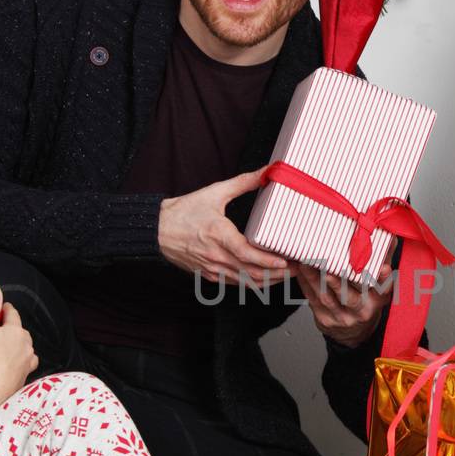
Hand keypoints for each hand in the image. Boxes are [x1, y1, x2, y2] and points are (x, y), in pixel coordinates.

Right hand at [0, 286, 37, 412]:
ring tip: (9, 348)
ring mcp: (26, 364)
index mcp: (16, 332)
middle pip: (22, 333)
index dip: (7, 310)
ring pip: (26, 351)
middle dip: (14, 329)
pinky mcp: (22, 379)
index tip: (5, 307)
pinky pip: (24, 367)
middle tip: (3, 329)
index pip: (13, 315)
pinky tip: (12, 366)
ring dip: (20, 348)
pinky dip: (19, 364)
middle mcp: (26, 347)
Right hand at [157, 167, 290, 285]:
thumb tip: (267, 170)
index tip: (285, 262)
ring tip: (287, 276)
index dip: (268, 261)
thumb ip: (243, 182)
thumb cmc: (183, 212)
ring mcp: (212, 269)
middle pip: (252, 273)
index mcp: (218, 235)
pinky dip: (253, 284)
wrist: (155, 230)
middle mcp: (216, 256)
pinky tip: (266, 279)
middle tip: (298, 269)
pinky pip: (235, 284)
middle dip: (278, 274)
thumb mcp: (214, 192)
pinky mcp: (209, 276)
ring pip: (245, 283)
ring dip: (268, 282)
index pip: (247, 254)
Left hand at [291, 261, 392, 348]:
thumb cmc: (366, 300)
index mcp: (378, 300)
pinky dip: (305, 283)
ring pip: (326, 298)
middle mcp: (361, 311)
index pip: (383, 290)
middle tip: (327, 266)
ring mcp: (342, 317)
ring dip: (314, 279)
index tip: (384, 268)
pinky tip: (299, 270)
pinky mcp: (324, 319)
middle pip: (350, 297)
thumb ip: (384, 259)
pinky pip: (312, 300)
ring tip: (306, 262)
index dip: (384, 279)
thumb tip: (389, 234)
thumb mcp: (379, 284)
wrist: (353, 331)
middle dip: (337, 282)